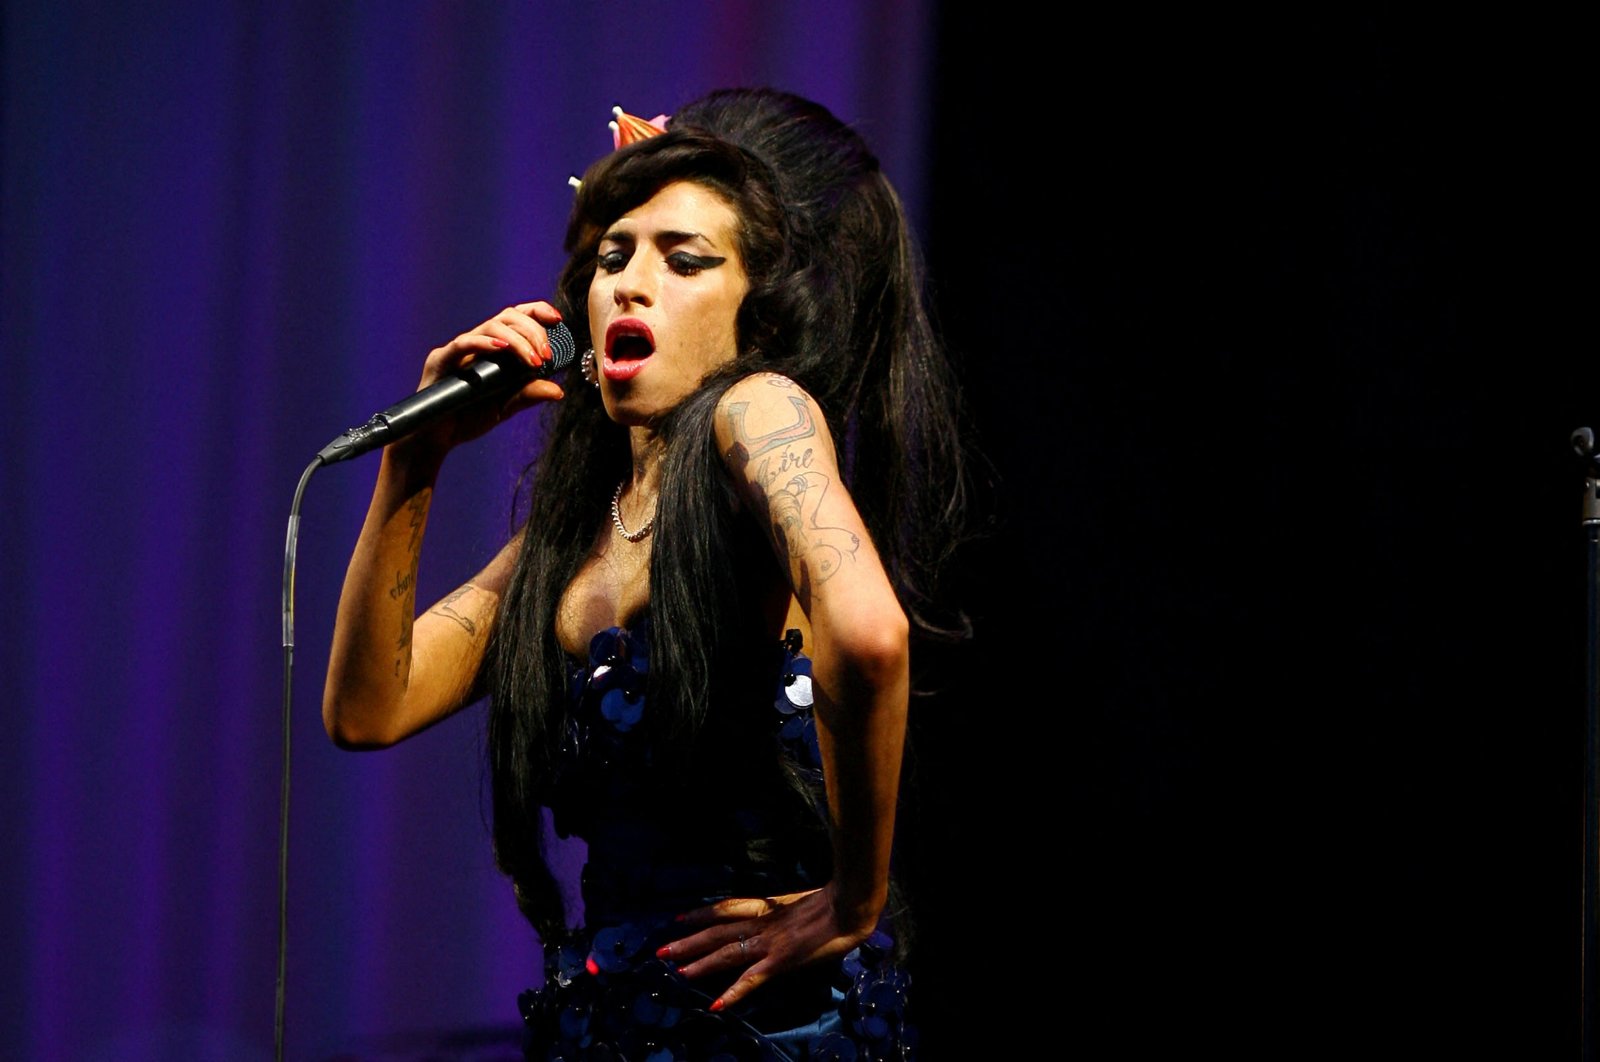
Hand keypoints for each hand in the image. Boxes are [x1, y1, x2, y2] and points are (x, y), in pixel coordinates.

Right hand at [401, 300, 567, 455]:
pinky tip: (501, 348)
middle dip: (533, 330)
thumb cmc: (466, 418)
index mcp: (493, 348)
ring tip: (533, 360)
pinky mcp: (441, 360)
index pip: (516, 317)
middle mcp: (477, 342)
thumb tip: (558, 390)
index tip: (558, 320)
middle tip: (546, 355)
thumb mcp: (505, 406)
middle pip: (508, 316)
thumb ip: (528, 395)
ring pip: (491, 325)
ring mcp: (459, 349)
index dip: (537, 312)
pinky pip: (463, 343)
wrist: (436, 438)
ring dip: (518, 340)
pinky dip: (484, 342)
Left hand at [655, 883, 877, 1012]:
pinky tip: (715, 1005)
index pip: (728, 908)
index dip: (703, 913)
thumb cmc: (837, 903)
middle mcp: (763, 923)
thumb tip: (787, 919)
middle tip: (662, 951)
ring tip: (677, 972)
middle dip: (689, 941)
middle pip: (718, 931)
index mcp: (768, 908)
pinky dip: (732, 993)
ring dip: (700, 963)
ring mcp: (769, 942)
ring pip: (727, 952)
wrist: (850, 905)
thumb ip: (790, 913)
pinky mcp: (780, 961)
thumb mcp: (806, 904)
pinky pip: (751, 979)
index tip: (681, 918)